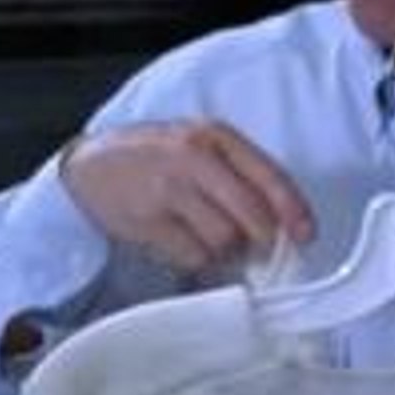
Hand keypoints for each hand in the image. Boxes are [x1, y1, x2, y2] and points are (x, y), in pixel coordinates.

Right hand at [59, 120, 314, 272]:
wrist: (88, 166)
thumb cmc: (152, 158)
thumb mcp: (196, 146)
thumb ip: (236, 174)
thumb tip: (281, 223)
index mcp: (214, 136)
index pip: (269, 176)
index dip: (294, 211)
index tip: (305, 235)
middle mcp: (193, 158)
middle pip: (253, 216)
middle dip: (262, 242)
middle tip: (257, 250)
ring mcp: (168, 189)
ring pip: (225, 240)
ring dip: (223, 250)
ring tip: (206, 238)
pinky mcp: (148, 219)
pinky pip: (192, 255)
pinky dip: (195, 259)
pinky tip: (180, 242)